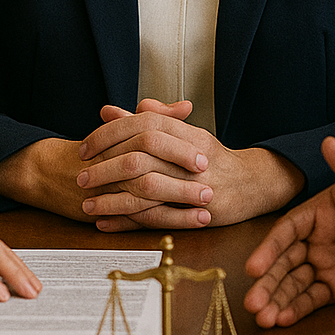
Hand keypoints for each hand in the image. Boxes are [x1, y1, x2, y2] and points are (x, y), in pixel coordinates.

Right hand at [0, 116, 211, 224]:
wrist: (49, 171)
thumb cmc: (94, 151)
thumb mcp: (125, 129)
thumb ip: (156, 116)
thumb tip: (185, 106)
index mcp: (120, 136)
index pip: (152, 135)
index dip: (180, 146)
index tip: (206, 153)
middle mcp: (113, 158)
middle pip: (150, 162)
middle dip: (182, 174)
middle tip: (210, 180)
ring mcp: (107, 184)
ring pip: (145, 191)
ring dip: (178, 200)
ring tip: (206, 207)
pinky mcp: (106, 208)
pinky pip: (138, 216)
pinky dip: (166, 220)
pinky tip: (188, 224)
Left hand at [77, 100, 302, 230]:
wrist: (253, 183)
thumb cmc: (212, 157)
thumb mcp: (183, 132)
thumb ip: (145, 121)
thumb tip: (109, 110)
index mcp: (184, 132)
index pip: (140, 126)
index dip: (109, 135)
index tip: (85, 146)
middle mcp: (189, 156)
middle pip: (139, 157)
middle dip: (104, 168)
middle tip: (81, 176)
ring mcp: (194, 185)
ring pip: (145, 189)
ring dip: (112, 198)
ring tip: (87, 204)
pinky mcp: (196, 212)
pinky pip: (155, 218)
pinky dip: (127, 222)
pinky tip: (105, 224)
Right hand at [243, 136, 334, 326]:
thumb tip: (330, 143)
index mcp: (318, 213)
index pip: (287, 231)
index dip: (269, 249)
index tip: (255, 267)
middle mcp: (316, 239)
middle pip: (283, 262)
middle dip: (267, 283)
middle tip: (252, 303)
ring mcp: (326, 264)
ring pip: (294, 283)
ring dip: (277, 299)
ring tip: (262, 318)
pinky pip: (315, 298)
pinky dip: (298, 309)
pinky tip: (283, 320)